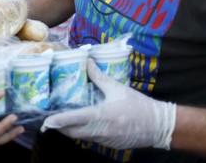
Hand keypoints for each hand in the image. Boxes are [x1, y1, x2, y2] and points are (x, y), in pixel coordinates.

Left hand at [41, 59, 176, 149]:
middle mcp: (100, 131)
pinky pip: (92, 140)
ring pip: (81, 137)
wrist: (159, 126)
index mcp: (101, 116)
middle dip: (60, 127)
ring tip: (64, 119)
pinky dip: (84, 133)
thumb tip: (87, 62)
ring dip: (71, 130)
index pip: (74, 120)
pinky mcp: (110, 145)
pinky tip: (84, 124)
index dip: (58, 121)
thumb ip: (99, 77)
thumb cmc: (139, 106)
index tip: (46, 121)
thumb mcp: (118, 88)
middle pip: (72, 133)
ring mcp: (105, 140)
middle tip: (50, 119)